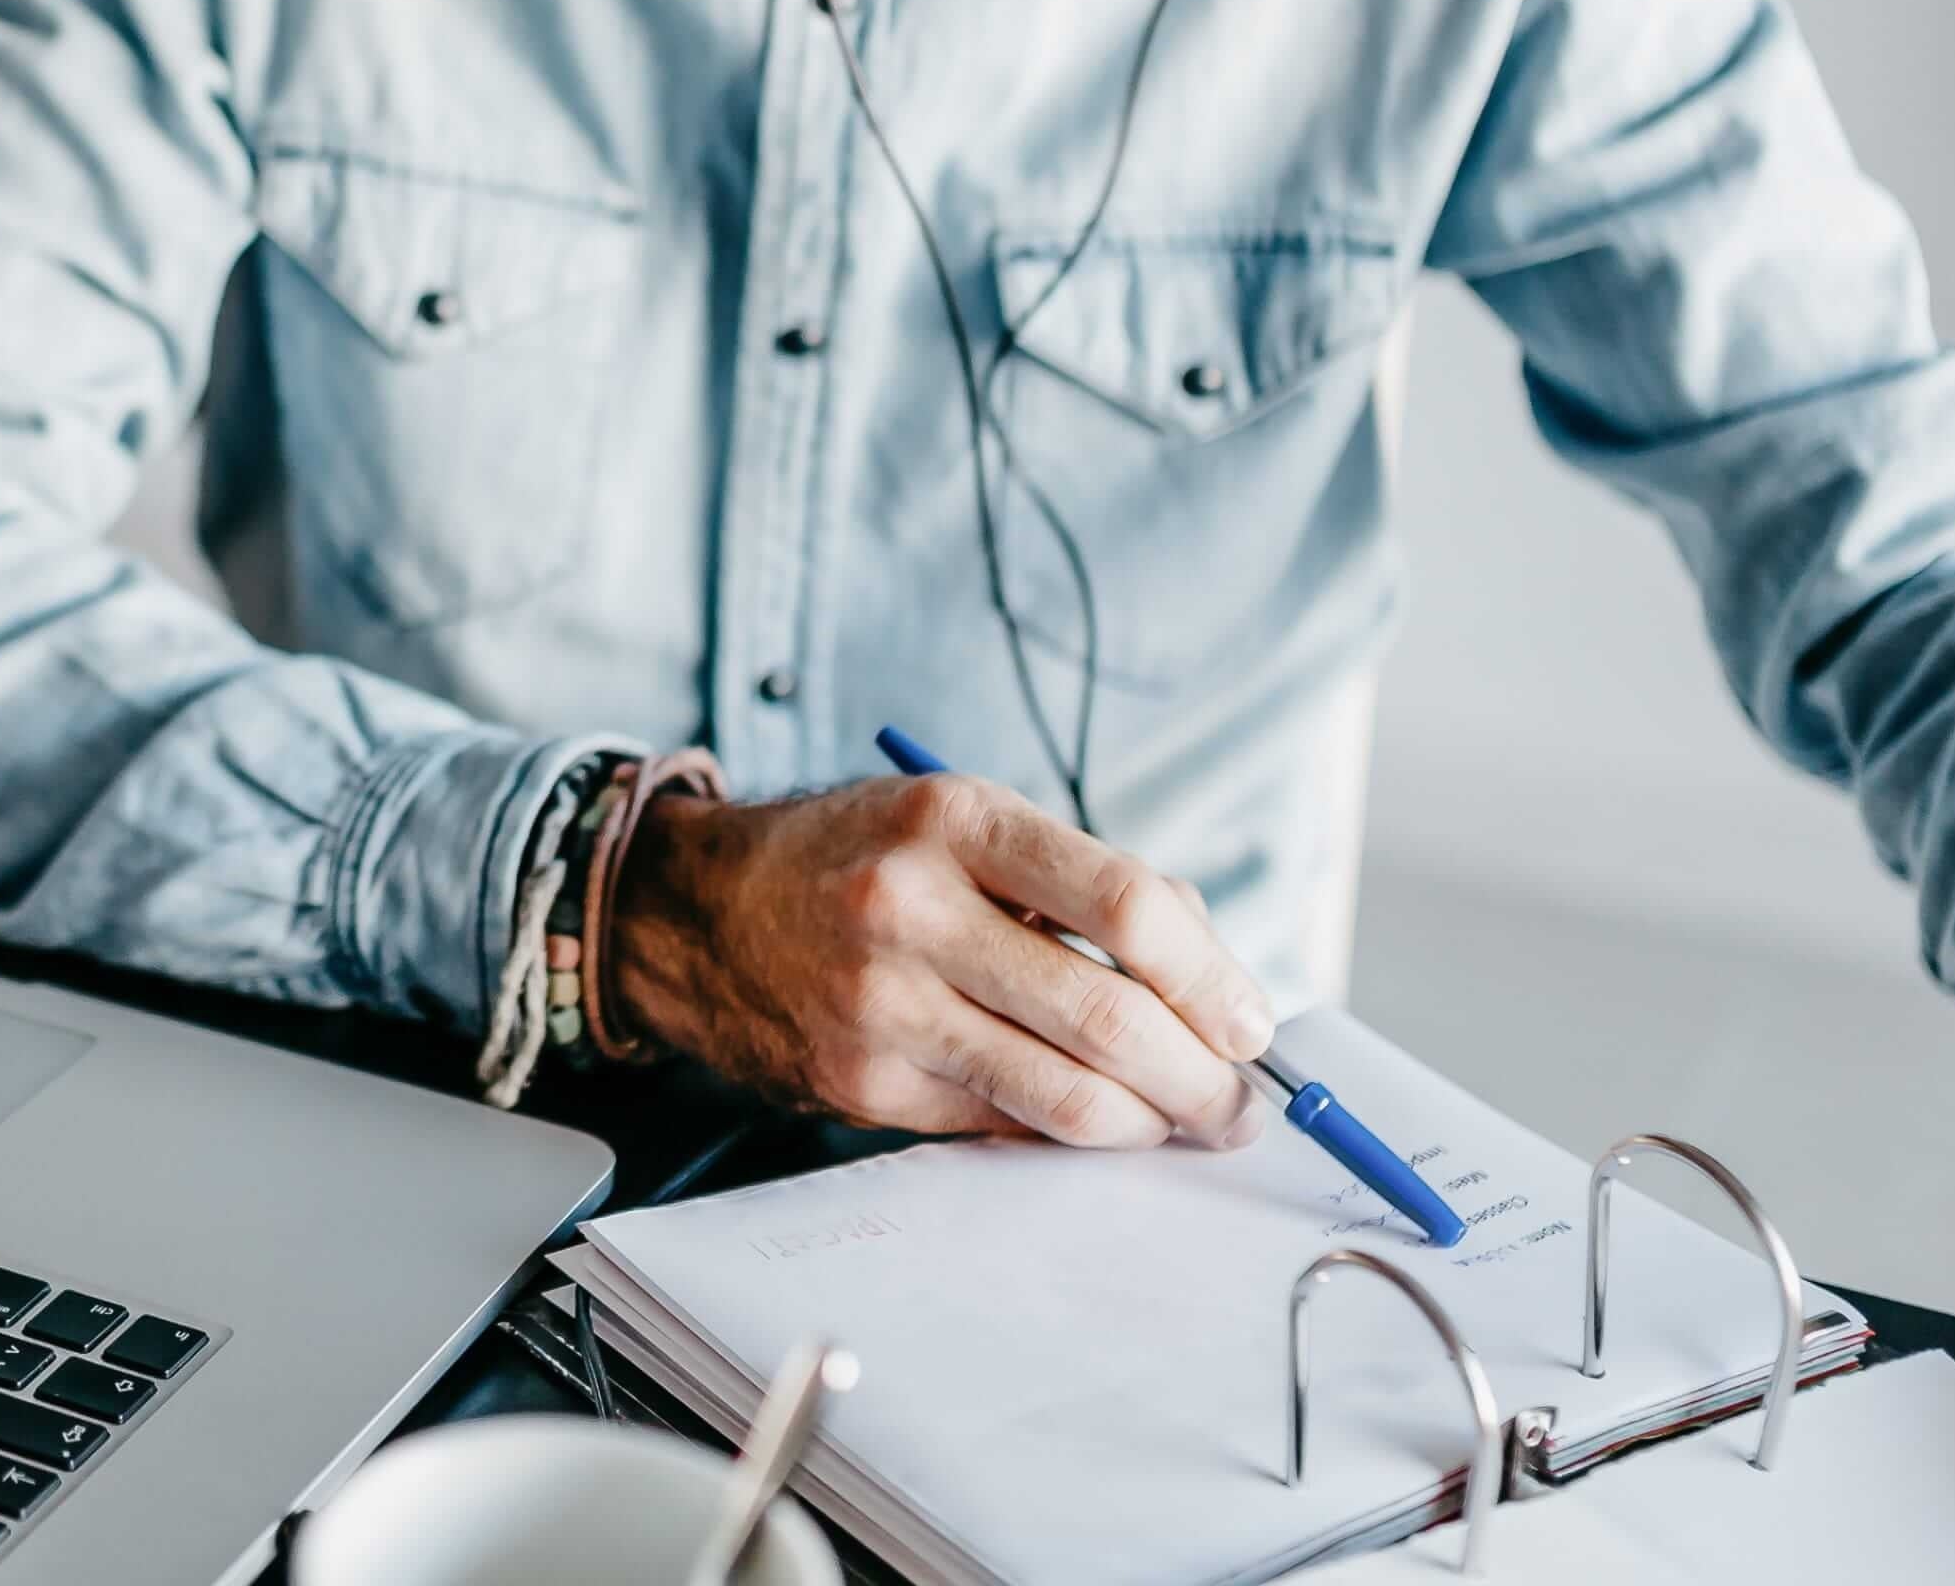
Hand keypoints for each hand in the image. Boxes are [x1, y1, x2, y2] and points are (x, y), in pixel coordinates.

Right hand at [603, 773, 1274, 1147]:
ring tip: (1183, 1124)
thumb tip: (1213, 987)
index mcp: (959, 821)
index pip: (1125, 904)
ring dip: (1147, 1124)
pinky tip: (1088, 1120)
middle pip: (1105, 1016)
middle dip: (1199, 1079)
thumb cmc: (868, 860)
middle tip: (1239, 1108)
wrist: (702, 910)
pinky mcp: (861, 1084)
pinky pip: (999, 1125)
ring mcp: (882, 1006)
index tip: (1252, 1024)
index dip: (1209, 978)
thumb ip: (1091, 887)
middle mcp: (913, 909)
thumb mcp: (971, 825)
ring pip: (1061, 1097)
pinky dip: (1061, 1133)